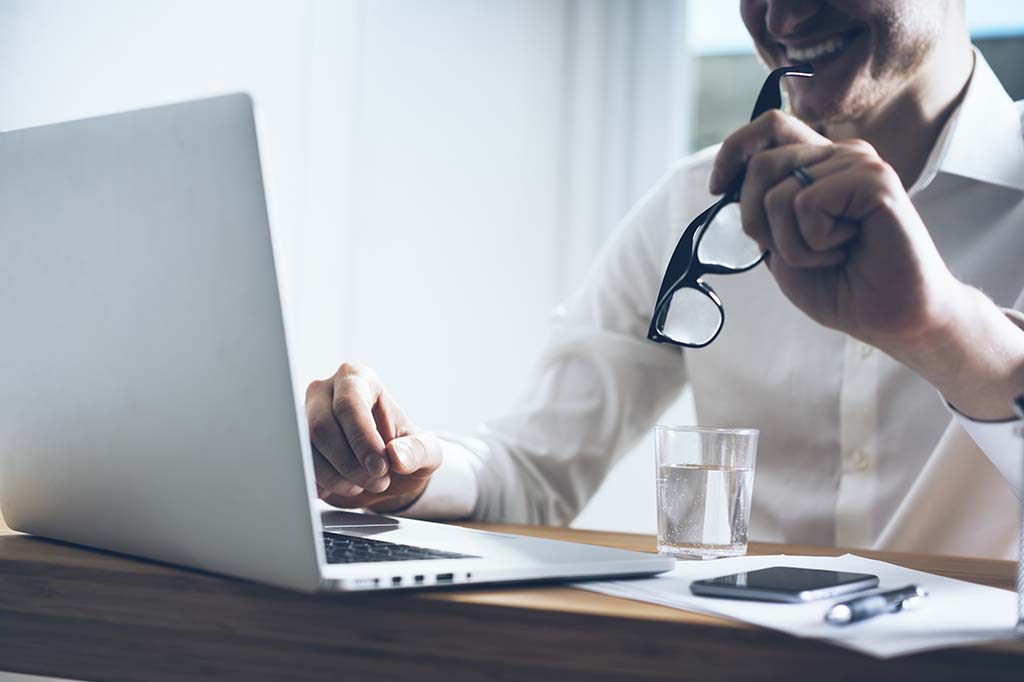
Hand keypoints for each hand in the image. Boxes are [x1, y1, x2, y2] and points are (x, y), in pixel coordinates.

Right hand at [305, 363, 441, 511]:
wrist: (386, 475)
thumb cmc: (405, 452)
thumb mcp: (427, 452)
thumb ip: (418, 451)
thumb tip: (396, 455)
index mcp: (358, 379)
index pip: (350, 405)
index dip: (363, 439)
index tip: (380, 468)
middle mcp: (326, 392)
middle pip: (322, 427)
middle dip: (350, 463)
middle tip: (378, 482)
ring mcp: (305, 418)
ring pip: (307, 449)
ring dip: (337, 477)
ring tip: (365, 485)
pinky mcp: (297, 445)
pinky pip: (299, 466)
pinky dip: (323, 484)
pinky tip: (346, 486)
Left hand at [713, 111, 1023, 419]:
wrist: (889, 317)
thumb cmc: (841, 284)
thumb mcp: (781, 243)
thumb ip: (761, 208)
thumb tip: (728, 182)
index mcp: (819, 164)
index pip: (770, 127)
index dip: (735, 150)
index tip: (717, 188)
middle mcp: (839, 155)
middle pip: (762, 163)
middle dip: (756, 221)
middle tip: (792, 252)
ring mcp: (858, 163)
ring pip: (779, 192)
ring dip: (790, 243)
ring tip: (830, 253)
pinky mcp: (874, 179)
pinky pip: (807, 204)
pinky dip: (814, 243)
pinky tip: (847, 248)